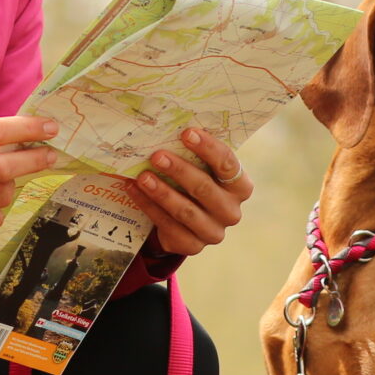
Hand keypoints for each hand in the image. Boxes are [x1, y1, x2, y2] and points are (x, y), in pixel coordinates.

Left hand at [132, 128, 251, 256]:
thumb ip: (196, 155)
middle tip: (157, 155)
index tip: (186, 133)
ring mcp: (213, 232)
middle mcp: (231, 211)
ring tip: (142, 177)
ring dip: (161, 192)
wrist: (185, 223)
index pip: (228, 164)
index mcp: (240, 187)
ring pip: (185, 210)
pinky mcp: (192, 246)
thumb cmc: (195, 185)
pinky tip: (134, 191)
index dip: (208, 148)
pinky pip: (168, 225)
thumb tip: (168, 128)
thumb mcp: (202, 171)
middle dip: (179, 170)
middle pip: (205, 188)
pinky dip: (149, 207)